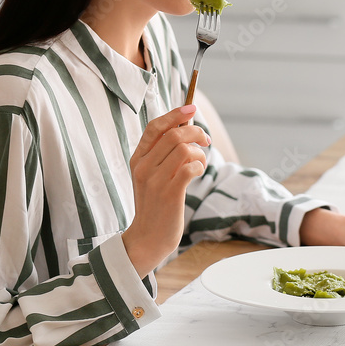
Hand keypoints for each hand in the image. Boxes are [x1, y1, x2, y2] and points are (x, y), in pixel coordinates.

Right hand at [122, 104, 208, 276]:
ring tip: (201, 162)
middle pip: (173, 135)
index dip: (175, 114)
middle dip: (196, 132)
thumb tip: (186, 124)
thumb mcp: (152, 175)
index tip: (192, 108)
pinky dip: (199, 166)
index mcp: (138, 158)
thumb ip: (163, 152)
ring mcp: (155, 181)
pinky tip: (199, 172)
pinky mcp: (169, 194)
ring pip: (183, 149)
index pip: (155, 127)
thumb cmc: (156, 203)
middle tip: (206, 140)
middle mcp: (143, 167)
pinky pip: (189, 168)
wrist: (148, 238)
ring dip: (199, 152)